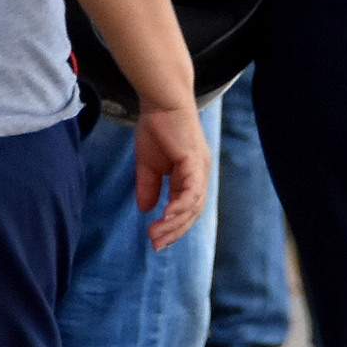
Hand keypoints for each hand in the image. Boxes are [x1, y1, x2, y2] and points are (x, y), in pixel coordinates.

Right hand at [133, 99, 209, 251]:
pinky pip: (191, 191)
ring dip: (174, 223)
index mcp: (190, 176)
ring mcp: (200, 169)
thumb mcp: (148, 164)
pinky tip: (166, 217)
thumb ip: (148, 187)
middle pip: (192, 212)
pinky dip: (180, 206)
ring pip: (193, 206)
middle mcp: (200, 175)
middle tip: (155, 245)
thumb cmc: (156, 128)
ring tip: (156, 234)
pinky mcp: (195, 162)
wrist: (161, 102)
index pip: (187, 209)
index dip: (172, 227)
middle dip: (174, 231)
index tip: (155, 241)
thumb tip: (146, 210)